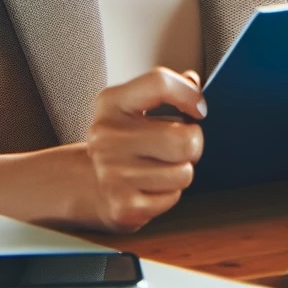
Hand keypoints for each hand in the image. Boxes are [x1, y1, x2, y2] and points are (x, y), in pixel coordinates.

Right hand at [85, 67, 205, 232]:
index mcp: (111, 102)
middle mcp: (106, 136)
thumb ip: (165, 90)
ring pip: (184, 172)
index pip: (159, 83)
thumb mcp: (135, 105)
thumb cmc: (125, 140)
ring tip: (162, 166)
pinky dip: (170, 193)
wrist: (89, 184)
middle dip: (193, 143)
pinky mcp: (122, 206)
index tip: (198, 109)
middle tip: (181, 145)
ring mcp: (112, 173)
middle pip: (184, 138)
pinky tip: (152, 186)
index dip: (189, 94)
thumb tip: (193, 81)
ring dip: (181, 170)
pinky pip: (173, 197)